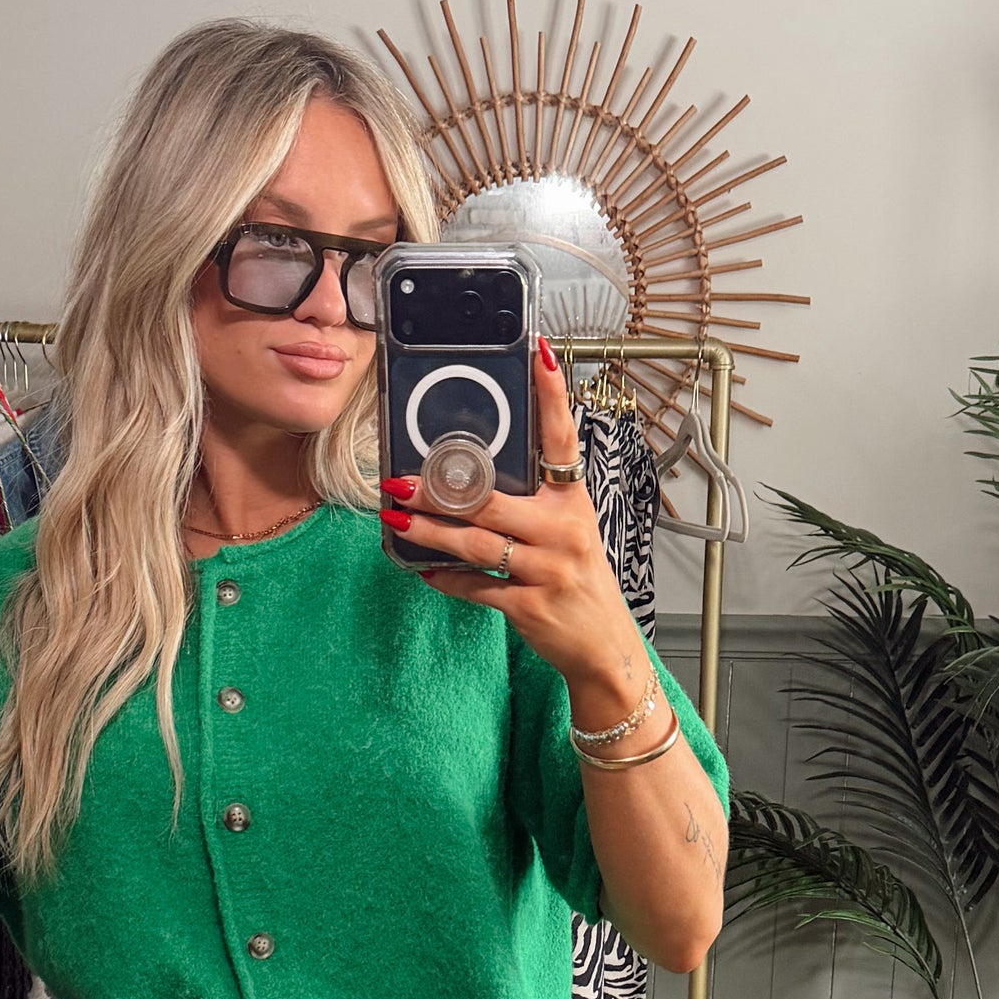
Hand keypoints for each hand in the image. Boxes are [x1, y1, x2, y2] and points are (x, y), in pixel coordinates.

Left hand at [379, 335, 648, 731]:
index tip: (537, 353)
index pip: (562, 439)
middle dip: (439, 490)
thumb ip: (532, 502)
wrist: (602, 646)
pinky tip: (422, 569)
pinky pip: (475, 587)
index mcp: (573, 503)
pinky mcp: (529, 606)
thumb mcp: (568, 532)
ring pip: (476, 543)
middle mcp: (564, 531)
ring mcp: (547, 570)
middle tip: (399, 479)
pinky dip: (445, 579)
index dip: (552, 395)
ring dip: (429, 532)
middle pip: (492, 500)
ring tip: (396, 517)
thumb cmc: (577, 580)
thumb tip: (473, 475)